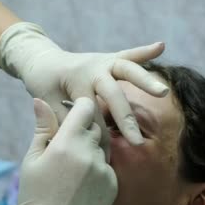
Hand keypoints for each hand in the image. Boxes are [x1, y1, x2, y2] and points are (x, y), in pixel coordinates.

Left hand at [0, 22, 168, 157]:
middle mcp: (91, 68)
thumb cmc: (43, 86)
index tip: (104, 158)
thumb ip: (63, 119)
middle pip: (112, 93)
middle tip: (136, 140)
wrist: (42, 60)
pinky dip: (145, 51)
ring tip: (162, 93)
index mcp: (75, 80)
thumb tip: (80, 143)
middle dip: (124, 119)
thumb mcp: (47, 103)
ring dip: (144, 81)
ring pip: (126, 70)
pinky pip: (129, 55)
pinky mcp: (110, 58)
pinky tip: (161, 46)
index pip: (91, 113)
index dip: (97, 136)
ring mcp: (103, 61)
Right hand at [0, 97, 117, 204]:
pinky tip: (79, 185)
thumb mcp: (32, 160)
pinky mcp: (113, 185)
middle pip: (95, 126)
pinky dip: (96, 169)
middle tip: (66, 146)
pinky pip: (106, 167)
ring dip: (90, 150)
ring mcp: (104, 170)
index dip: (79, 107)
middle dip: (82, 131)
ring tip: (70, 170)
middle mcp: (90, 153)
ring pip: (102, 147)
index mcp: (66, 142)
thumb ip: (42, 128)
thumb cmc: (34, 197)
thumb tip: (40, 101)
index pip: (85, 107)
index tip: (71, 113)